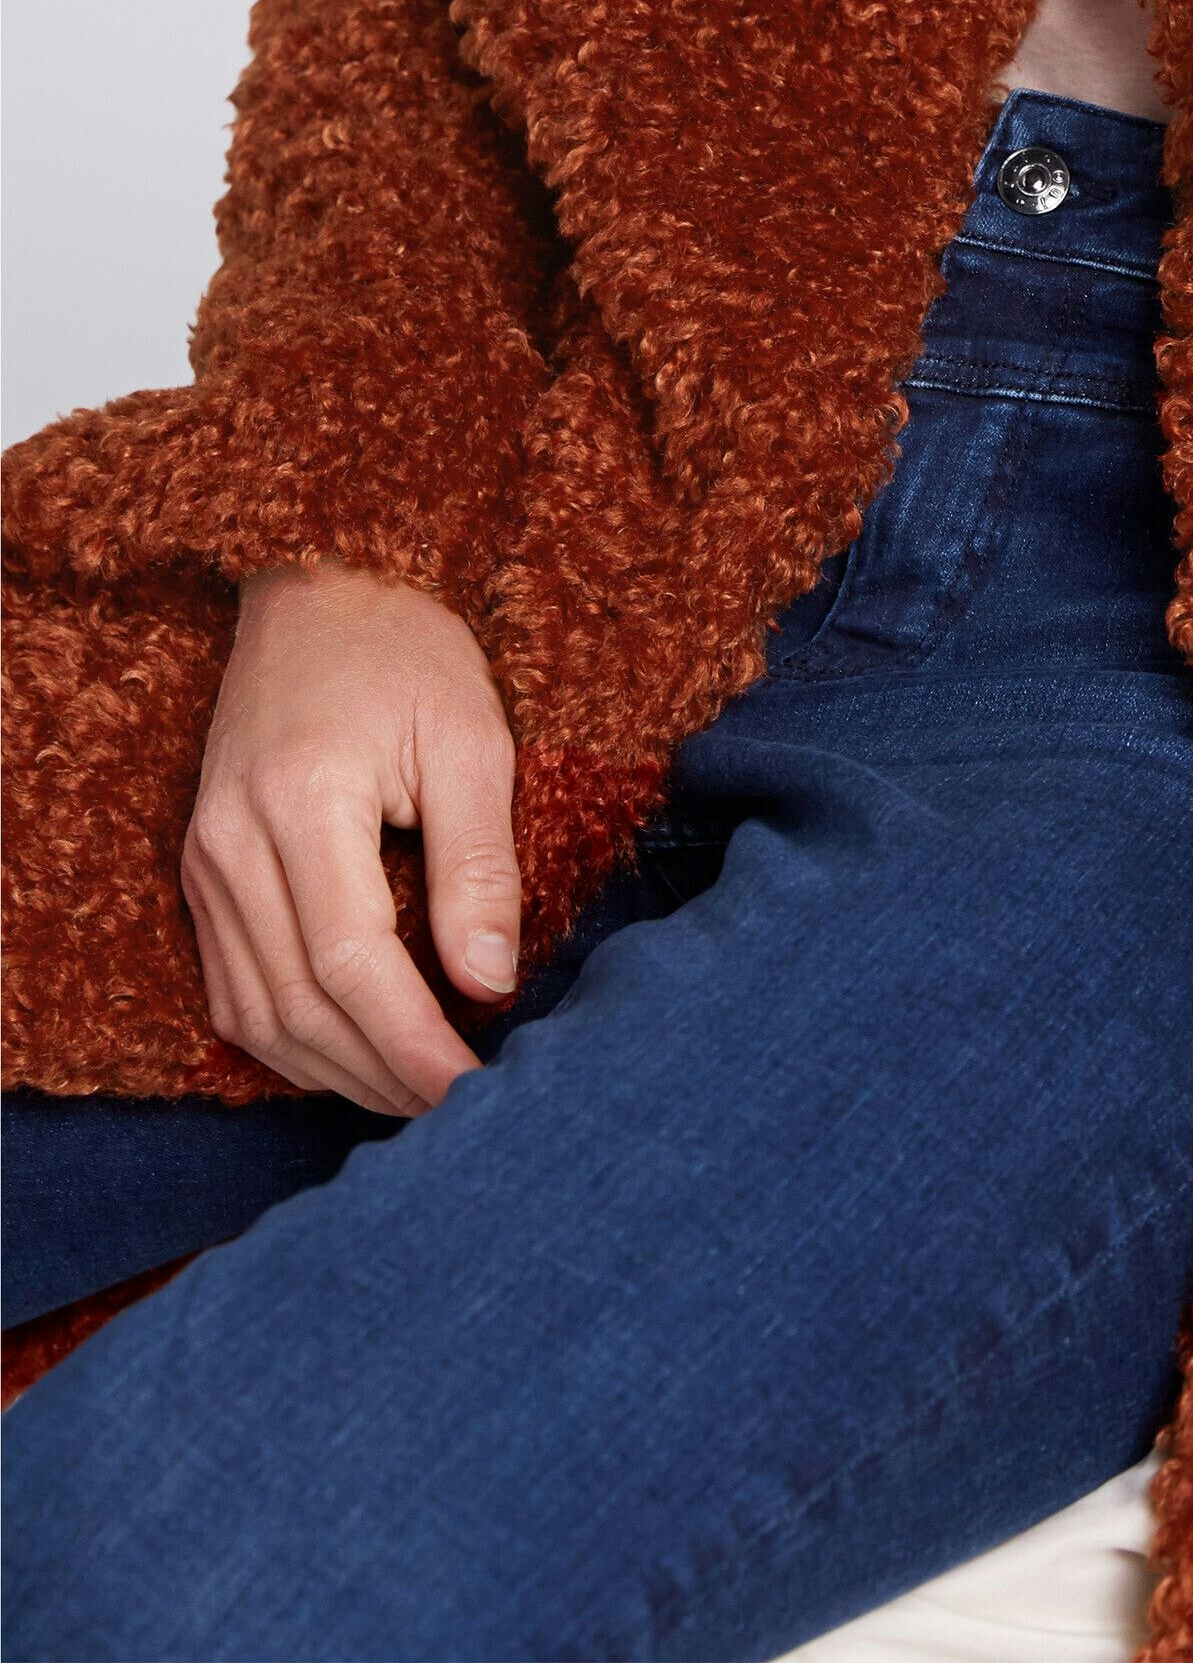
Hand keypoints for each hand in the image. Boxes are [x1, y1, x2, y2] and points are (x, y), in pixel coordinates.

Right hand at [181, 555, 521, 1117]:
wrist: (318, 584)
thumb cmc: (406, 648)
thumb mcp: (470, 736)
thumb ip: (478, 862)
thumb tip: (490, 981)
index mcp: (301, 803)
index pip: (350, 964)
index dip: (411, 1040)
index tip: (472, 1085)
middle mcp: (232, 844)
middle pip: (297, 1005)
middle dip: (379, 1072)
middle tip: (458, 1107)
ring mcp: (206, 861)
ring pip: (256, 1012)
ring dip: (334, 1069)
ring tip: (415, 1093)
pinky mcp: (203, 869)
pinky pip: (233, 987)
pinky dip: (290, 1036)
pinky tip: (353, 1051)